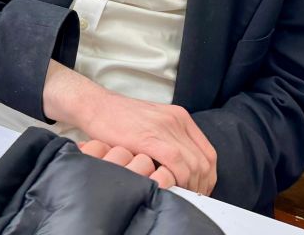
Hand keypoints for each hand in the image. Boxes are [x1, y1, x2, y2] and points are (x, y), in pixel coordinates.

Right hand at [79, 92, 217, 193]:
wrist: (96, 106)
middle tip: (191, 197)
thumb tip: (183, 169)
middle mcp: (177, 120)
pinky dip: (177, 179)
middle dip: (201, 185)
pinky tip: (168, 185)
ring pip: (194, 164)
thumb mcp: (153, 124)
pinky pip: (176, 163)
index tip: (200, 189)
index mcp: (180, 117)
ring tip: (179, 194)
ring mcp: (165, 128)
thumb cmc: (119, 119)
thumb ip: (170, 140)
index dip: (208, 176)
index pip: (208, 152)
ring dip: (190, 185)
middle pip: (204, 161)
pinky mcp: (150, 138)